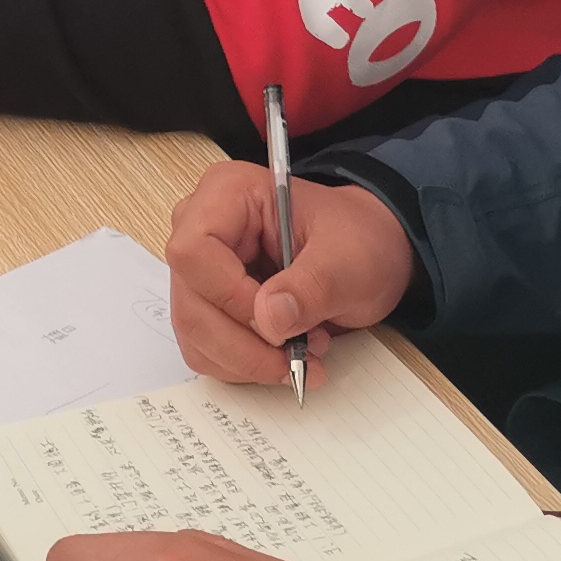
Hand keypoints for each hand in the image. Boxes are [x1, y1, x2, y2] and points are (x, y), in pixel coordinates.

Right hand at [166, 166, 415, 389]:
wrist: (368, 254)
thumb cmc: (357, 239)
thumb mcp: (350, 259)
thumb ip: (311, 286)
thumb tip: (270, 319)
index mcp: (229, 193)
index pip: (194, 250)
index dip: (229, 295)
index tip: (277, 324)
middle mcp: (201, 227)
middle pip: (192, 301)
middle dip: (245, 344)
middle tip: (298, 357)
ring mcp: (200, 271)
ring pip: (195, 333)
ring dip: (248, 361)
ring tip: (301, 354)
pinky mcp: (207, 305)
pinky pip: (205, 350)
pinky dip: (243, 367)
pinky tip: (281, 356)